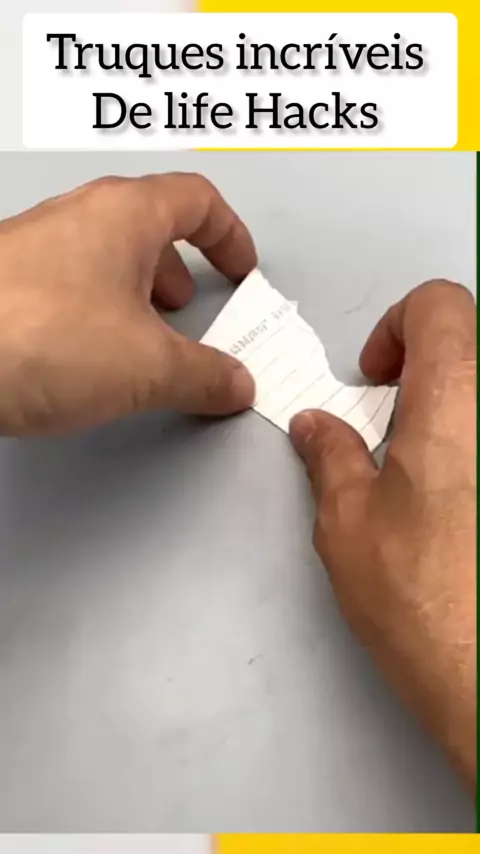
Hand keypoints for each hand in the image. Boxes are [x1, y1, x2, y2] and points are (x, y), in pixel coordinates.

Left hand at [0, 173, 255, 435]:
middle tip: (191, 309)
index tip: (240, 269)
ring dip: (135, 293)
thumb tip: (233, 384)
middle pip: (148, 226)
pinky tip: (91, 355)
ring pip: (104, 254)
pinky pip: (70, 283)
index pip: (196, 200)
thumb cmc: (36, 336)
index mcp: (125, 215)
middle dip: (179, 270)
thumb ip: (203, 375)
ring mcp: (37, 246)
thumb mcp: (147, 367)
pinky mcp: (9, 283)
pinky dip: (96, 311)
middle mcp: (78, 217)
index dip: (229, 234)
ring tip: (143, 339)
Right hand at [290, 281, 475, 791]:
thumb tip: (316, 427)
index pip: (441, 305)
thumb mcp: (349, 524)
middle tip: (399, 429)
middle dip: (430, 372)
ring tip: (430, 476)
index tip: (378, 382)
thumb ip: (331, 457)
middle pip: (475, 346)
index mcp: (459, 396)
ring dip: (456, 414)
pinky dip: (473, 450)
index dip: (399, 327)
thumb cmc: (426, 601)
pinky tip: (463, 510)